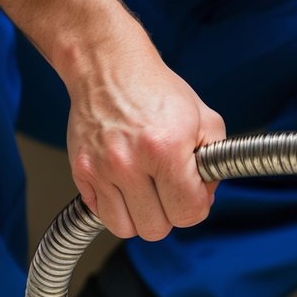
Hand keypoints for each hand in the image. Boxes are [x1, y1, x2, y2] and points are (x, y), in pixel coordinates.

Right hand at [66, 52, 225, 240]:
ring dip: (140, 216)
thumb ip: (216, 164)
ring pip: (125, 229)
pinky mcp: (80, 172)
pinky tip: (126, 185)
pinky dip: (116, 207)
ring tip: (146, 191)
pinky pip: (101, 214)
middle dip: (169, 213)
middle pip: (156, 229)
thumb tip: (205, 198)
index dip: (196, 205)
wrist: (108, 68)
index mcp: (166, 149)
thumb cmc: (157, 92)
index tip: (193, 190)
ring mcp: (100, 169)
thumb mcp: (205, 120)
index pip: (188, 212)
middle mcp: (129, 162)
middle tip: (168, 189)